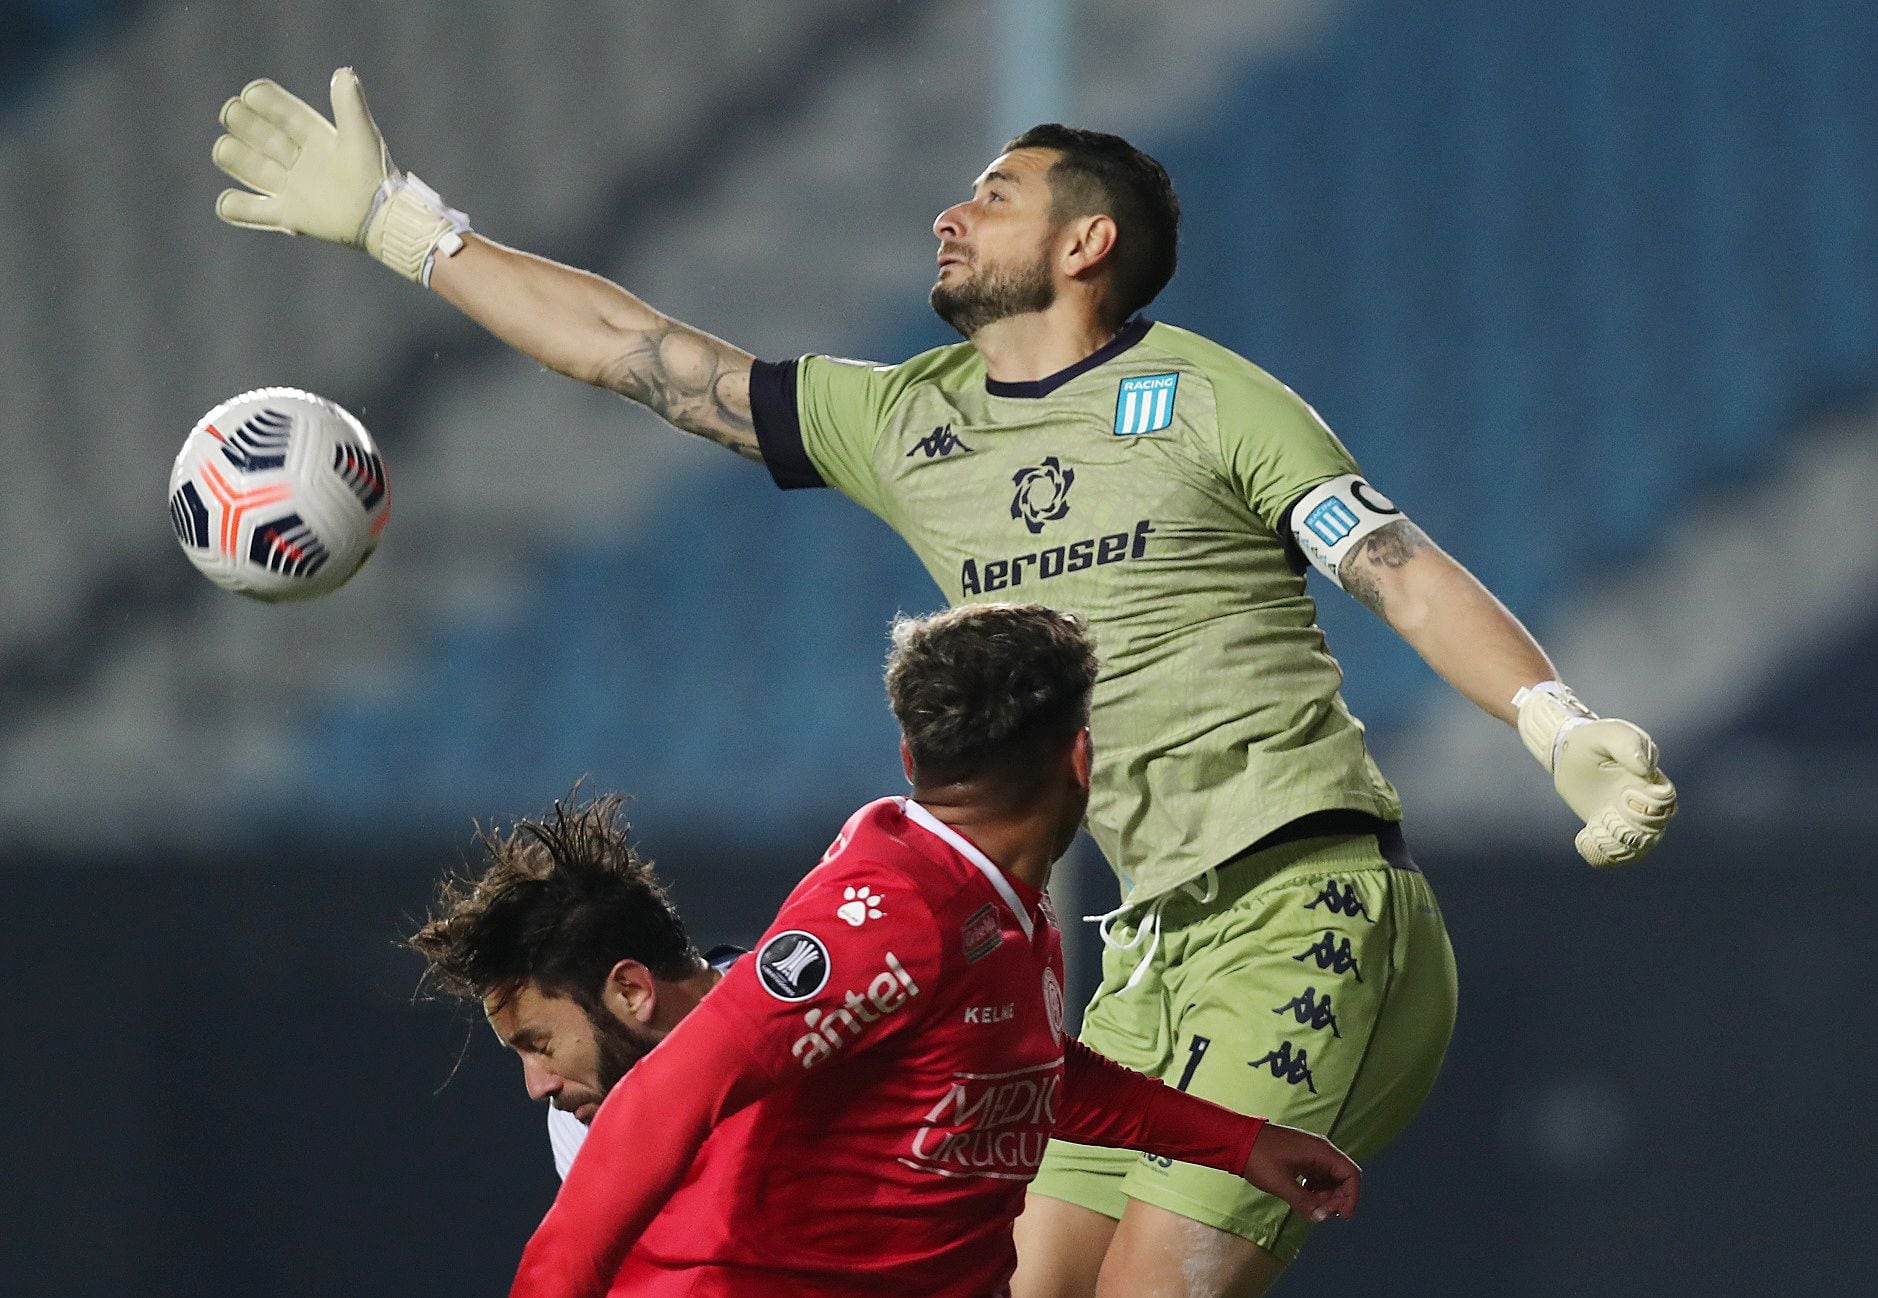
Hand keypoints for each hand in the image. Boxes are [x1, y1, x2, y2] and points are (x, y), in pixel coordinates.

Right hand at [213, 68, 468, 282]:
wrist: (384, 219)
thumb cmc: (374, 176)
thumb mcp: (361, 136)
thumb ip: (350, 105)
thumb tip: (343, 72)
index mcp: (317, 138)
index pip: (283, 113)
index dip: (265, 101)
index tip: (251, 93)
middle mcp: (301, 161)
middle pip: (261, 137)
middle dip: (244, 123)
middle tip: (233, 114)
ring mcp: (293, 188)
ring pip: (251, 167)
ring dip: (233, 156)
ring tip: (224, 148)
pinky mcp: (289, 215)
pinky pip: (253, 211)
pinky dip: (235, 207)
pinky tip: (226, 201)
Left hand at [1242, 1122, 1359, 1223]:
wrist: (1237, 1140)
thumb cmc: (1258, 1157)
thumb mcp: (1281, 1183)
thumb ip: (1304, 1202)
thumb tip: (1322, 1217)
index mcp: (1320, 1150)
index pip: (1351, 1173)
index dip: (1351, 1197)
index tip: (1341, 1215)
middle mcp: (1320, 1149)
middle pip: (1343, 1177)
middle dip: (1337, 1198)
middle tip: (1321, 1213)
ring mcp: (1311, 1152)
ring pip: (1330, 1178)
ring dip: (1326, 1195)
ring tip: (1311, 1207)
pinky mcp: (1302, 1157)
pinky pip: (1318, 1176)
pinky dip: (1316, 1190)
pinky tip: (1304, 1198)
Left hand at [1515, 683, 1677, 866]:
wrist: (1567, 754)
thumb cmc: (1589, 741)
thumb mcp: (1604, 735)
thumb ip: (1627, 743)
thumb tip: (1646, 769)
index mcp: (1652, 780)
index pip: (1665, 804)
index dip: (1647, 806)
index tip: (1623, 795)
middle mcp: (1645, 803)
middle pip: (1653, 832)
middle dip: (1629, 830)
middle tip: (1604, 817)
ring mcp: (1628, 819)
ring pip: (1637, 848)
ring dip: (1616, 845)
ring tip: (1593, 829)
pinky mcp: (1611, 830)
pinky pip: (1617, 856)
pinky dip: (1604, 856)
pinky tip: (1585, 839)